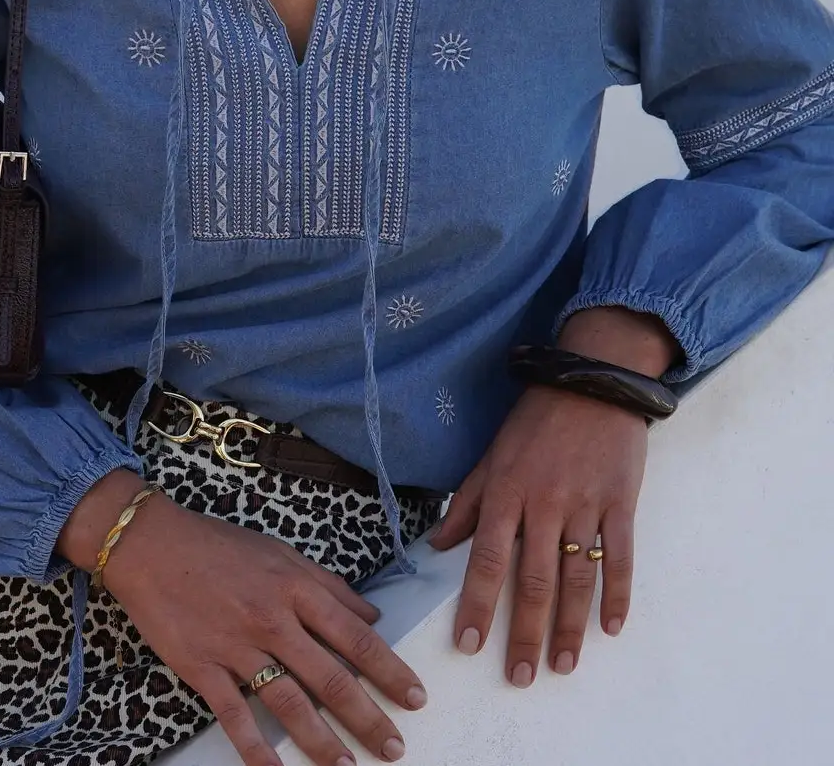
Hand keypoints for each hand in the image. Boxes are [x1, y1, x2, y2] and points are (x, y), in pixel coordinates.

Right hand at [60, 473, 426, 765]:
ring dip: (322, 741)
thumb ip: (327, 585)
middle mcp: (272, 619)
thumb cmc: (217, 545)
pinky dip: (256, 749)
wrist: (151, 544)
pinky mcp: (202, 668)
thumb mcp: (280, 552)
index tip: (416, 696)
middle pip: (330, 677)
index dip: (389, 669)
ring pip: (289, 702)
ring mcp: (236, 646)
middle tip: (395, 747)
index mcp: (295, 587)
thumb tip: (371, 616)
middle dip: (368, 716)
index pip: (355, 636)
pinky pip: (235, 716)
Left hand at [427, 307, 677, 686]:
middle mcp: (543, 502)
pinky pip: (619, 557)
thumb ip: (466, 503)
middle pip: (533, 580)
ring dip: (570, 627)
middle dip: (525, 633)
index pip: (486, 558)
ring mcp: (585, 504)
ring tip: (563, 665)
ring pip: (576, 577)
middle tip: (521, 675)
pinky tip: (611, 628)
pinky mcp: (620, 502)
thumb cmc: (534, 420)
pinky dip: (617, 594)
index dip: (478, 604)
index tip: (469, 645)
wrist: (591, 381)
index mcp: (506, 490)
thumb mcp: (490, 455)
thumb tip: (436, 545)